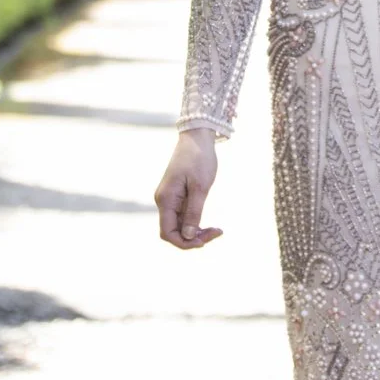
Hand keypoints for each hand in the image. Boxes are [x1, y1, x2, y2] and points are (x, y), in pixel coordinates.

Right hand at [155, 128, 222, 248]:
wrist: (197, 136)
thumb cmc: (199, 158)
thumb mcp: (201, 187)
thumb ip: (194, 213)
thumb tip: (189, 237)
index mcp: (165, 199)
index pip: (168, 233)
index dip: (185, 243)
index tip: (205, 241)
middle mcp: (163, 201)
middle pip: (173, 231)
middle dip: (193, 238)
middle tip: (216, 232)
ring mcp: (169, 198)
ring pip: (179, 225)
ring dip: (195, 231)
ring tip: (216, 230)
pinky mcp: (176, 196)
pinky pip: (182, 216)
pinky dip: (195, 222)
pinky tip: (209, 224)